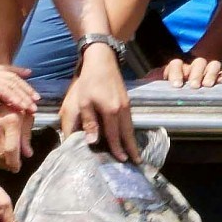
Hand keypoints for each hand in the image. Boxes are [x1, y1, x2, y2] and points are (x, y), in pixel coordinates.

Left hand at [0, 62, 37, 135]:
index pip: (3, 90)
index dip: (16, 100)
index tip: (26, 109)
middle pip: (10, 82)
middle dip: (24, 94)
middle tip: (35, 107)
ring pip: (10, 75)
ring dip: (23, 85)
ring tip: (35, 97)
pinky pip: (4, 68)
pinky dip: (17, 70)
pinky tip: (28, 73)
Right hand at [0, 99, 32, 171]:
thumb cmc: (15, 104)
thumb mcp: (26, 116)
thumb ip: (26, 136)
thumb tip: (27, 154)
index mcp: (11, 121)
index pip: (11, 150)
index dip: (14, 163)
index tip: (17, 168)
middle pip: (0, 154)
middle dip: (7, 165)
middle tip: (12, 167)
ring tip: (4, 165)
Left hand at [58, 42, 135, 159]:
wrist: (101, 60)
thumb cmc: (89, 81)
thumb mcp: (83, 102)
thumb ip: (89, 122)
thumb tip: (93, 141)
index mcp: (111, 111)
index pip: (115, 135)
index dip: (118, 149)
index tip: (123, 160)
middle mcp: (122, 110)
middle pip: (127, 133)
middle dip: (132, 148)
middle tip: (137, 161)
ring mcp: (126, 104)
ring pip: (130, 127)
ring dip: (132, 140)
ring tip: (134, 152)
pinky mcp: (126, 100)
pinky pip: (129, 120)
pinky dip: (130, 130)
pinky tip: (127, 134)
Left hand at [154, 55, 221, 88]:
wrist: (185, 81)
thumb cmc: (169, 82)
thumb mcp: (158, 80)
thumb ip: (152, 79)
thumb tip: (143, 81)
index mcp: (177, 67)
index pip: (176, 63)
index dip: (176, 72)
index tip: (176, 85)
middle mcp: (192, 65)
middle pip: (197, 62)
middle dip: (196, 73)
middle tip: (193, 85)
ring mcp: (206, 69)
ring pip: (212, 64)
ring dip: (210, 73)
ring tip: (207, 85)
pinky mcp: (218, 76)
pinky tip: (219, 83)